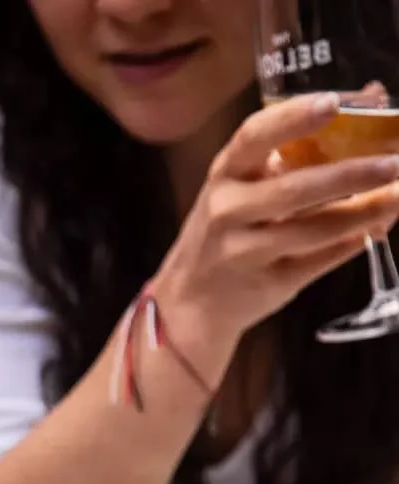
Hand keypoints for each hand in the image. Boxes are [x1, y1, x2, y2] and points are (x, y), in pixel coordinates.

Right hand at [154, 94, 398, 382]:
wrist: (190, 303)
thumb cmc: (225, 231)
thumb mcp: (242, 187)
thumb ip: (298, 150)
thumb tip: (372, 96)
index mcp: (224, 176)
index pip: (254, 137)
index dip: (293, 117)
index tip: (335, 102)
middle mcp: (229, 212)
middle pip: (294, 190)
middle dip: (348, 175)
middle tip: (394, 162)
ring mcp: (246, 253)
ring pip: (314, 231)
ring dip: (364, 213)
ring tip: (398, 197)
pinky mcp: (268, 284)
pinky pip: (319, 262)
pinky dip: (352, 243)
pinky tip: (375, 229)